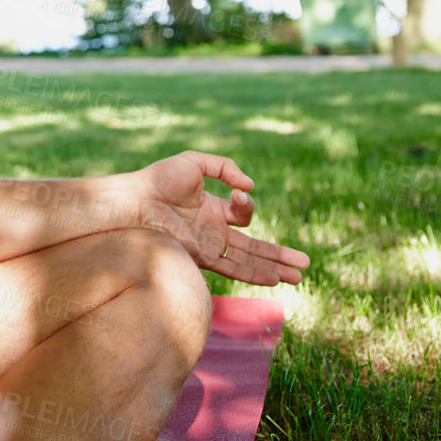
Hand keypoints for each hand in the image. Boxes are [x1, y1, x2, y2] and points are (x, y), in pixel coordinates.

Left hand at [126, 151, 309, 284]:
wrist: (137, 201)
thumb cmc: (159, 179)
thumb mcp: (195, 163)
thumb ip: (225, 168)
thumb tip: (250, 186)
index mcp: (212, 208)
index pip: (242, 214)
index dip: (248, 205)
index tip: (241, 194)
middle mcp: (213, 230)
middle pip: (253, 246)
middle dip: (279, 255)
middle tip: (304, 263)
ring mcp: (209, 246)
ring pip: (249, 261)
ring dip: (274, 268)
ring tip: (299, 276)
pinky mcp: (202, 257)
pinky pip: (234, 268)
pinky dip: (255, 274)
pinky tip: (275, 278)